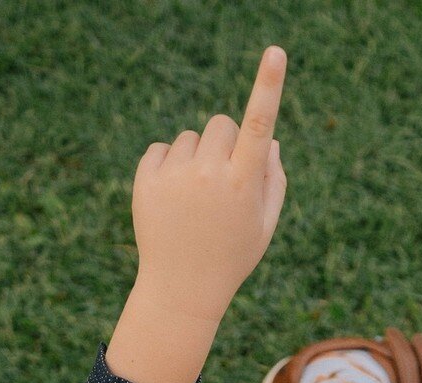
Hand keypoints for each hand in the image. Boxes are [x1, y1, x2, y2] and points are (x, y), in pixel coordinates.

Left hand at [130, 45, 286, 324]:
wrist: (181, 291)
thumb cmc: (231, 257)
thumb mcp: (263, 226)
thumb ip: (273, 180)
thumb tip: (269, 138)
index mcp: (244, 184)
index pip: (259, 124)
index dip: (268, 86)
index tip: (275, 53)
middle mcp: (209, 175)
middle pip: (220, 124)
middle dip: (223, 143)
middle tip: (220, 183)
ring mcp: (175, 177)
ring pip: (189, 138)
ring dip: (194, 159)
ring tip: (192, 201)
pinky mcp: (146, 180)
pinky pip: (160, 150)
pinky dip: (166, 167)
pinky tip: (171, 200)